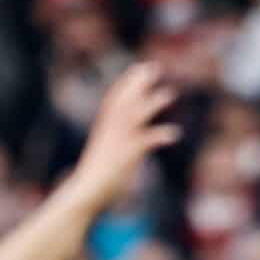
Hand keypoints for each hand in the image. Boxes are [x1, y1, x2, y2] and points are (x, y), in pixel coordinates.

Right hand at [73, 62, 179, 204]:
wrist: (85, 193)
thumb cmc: (94, 180)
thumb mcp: (104, 158)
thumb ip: (114, 147)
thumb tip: (124, 148)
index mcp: (104, 130)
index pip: (114, 100)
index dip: (126, 84)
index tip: (137, 69)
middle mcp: (110, 131)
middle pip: (124, 101)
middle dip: (138, 83)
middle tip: (152, 67)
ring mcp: (117, 142)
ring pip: (135, 116)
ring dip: (152, 103)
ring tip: (170, 93)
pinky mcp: (126, 156)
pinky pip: (145, 141)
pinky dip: (159, 135)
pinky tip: (175, 133)